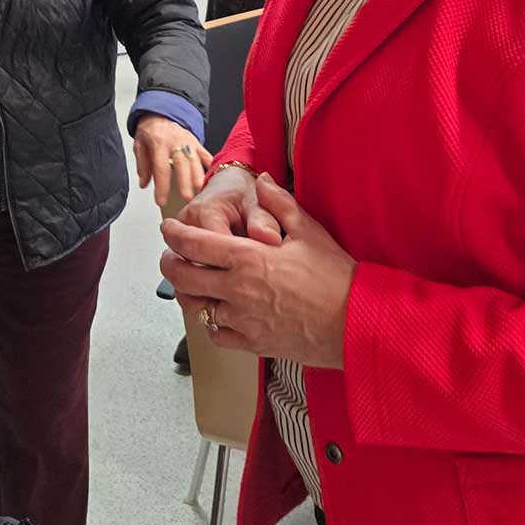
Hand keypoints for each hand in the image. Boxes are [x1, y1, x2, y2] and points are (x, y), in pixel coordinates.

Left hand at [133, 114, 213, 209]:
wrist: (160, 112)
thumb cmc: (150, 131)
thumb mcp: (139, 144)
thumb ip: (143, 165)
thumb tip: (144, 184)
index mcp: (158, 144)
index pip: (160, 167)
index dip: (161, 186)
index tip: (161, 201)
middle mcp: (175, 143)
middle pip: (181, 164)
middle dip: (185, 182)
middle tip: (187, 198)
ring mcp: (188, 142)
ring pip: (195, 160)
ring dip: (199, 176)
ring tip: (201, 190)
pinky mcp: (196, 142)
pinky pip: (206, 154)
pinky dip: (211, 165)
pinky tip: (215, 176)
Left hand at [161, 173, 354, 368]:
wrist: (356, 323)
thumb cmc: (336, 276)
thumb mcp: (309, 230)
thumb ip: (279, 203)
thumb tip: (262, 180)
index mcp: (248, 258)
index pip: (194, 244)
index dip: (174, 235)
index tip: (168, 229)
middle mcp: (238, 290)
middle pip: (184, 278)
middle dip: (170, 264)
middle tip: (169, 257)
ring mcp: (243, 320)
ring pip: (197, 308)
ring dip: (189, 295)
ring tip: (191, 285)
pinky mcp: (253, 343)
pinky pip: (218, 334)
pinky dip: (213, 323)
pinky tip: (220, 313)